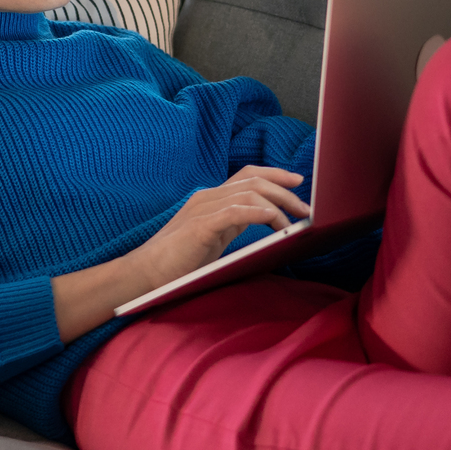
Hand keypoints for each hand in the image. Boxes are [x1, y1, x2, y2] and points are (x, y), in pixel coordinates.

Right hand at [131, 166, 308, 288]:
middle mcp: (208, 197)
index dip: (275, 174)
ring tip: (296, 219)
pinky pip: (236, 211)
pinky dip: (260, 213)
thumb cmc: (178, 263)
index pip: (247, 175)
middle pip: (254, 179)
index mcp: (211, 199)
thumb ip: (233, 227)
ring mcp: (203, 208)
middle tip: (306, 205)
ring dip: (279, 204)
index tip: (298, 182)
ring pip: (249, 192)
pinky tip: (276, 222)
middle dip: (285, 189)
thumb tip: (268, 225)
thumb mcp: (212, 239)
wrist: (144, 275)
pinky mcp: (200, 225)